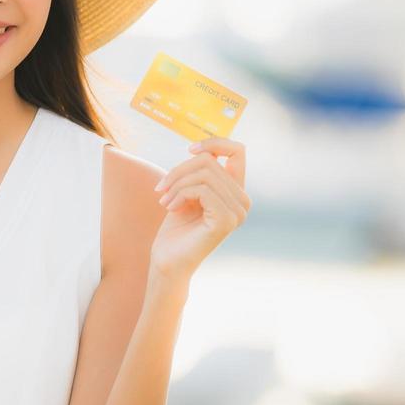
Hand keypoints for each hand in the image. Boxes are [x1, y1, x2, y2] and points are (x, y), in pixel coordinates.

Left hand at [151, 136, 251, 280]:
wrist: (168, 261)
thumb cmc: (175, 229)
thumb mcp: (187, 192)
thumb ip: (199, 173)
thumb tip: (200, 149)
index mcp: (236, 191)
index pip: (238, 151)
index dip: (214, 143)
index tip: (189, 150)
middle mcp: (243, 201)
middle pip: (210, 161)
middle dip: (178, 171)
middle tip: (160, 189)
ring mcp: (238, 212)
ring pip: (204, 174)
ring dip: (176, 184)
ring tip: (164, 200)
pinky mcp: (227, 220)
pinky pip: (202, 190)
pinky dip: (180, 194)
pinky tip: (170, 208)